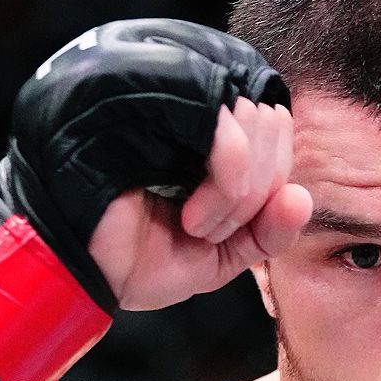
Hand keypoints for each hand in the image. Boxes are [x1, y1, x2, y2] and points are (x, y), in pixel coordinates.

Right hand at [91, 99, 310, 310]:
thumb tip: (302, 198)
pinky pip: (226, 129)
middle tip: (213, 232)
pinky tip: (191, 217)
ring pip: (253, 120)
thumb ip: (268, 231)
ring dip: (239, 194)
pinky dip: (228, 185)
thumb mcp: (220, 256)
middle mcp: (191, 110)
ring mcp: (169, 105)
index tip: (236, 227)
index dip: (274, 178)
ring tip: (197, 226)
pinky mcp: (151, 110)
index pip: (276, 125)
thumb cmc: (137, 261)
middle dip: (259, 190)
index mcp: (207, 135)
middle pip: (271, 119)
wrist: (79, 274)